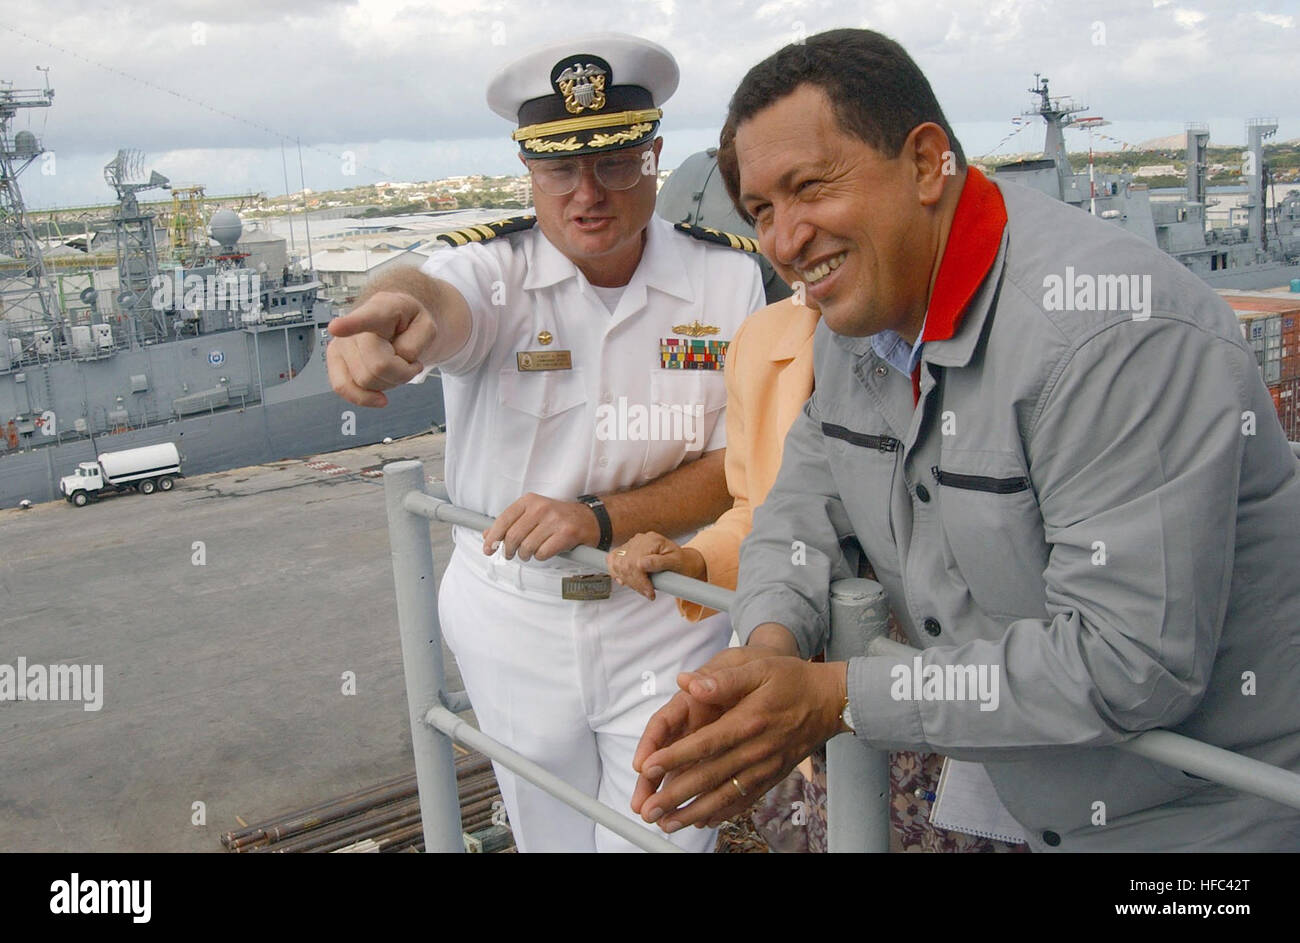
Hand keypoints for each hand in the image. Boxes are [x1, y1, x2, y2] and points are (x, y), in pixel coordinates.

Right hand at [325, 290, 436, 406]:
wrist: (394, 324)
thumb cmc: (407, 324)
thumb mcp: (425, 326)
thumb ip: (416, 342)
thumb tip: (395, 359)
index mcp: (381, 310)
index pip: (366, 318)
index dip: (350, 324)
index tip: (336, 327)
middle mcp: (355, 326)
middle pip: (378, 366)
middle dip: (401, 372)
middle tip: (408, 362)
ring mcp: (341, 344)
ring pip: (366, 382)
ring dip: (388, 382)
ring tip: (394, 365)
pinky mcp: (334, 362)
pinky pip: (343, 388)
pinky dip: (366, 398)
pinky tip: (380, 396)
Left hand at [482, 493, 600, 561]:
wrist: (588, 519)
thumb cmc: (557, 518)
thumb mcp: (532, 515)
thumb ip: (510, 524)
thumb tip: (488, 535)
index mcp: (530, 501)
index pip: (504, 520)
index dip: (493, 537)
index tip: (488, 549)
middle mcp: (541, 508)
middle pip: (514, 536)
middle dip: (509, 550)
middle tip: (511, 554)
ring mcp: (554, 520)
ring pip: (527, 547)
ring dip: (525, 555)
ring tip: (530, 553)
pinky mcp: (566, 534)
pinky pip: (542, 553)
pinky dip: (541, 557)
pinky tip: (545, 551)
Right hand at [605, 532, 706, 599]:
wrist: (682, 561)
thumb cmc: (681, 563)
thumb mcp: (677, 563)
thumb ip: (660, 562)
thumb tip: (643, 564)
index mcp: (653, 540)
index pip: (637, 563)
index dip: (641, 582)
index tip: (650, 593)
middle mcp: (641, 540)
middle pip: (625, 564)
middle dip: (634, 583)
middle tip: (646, 592)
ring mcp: (632, 543)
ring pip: (617, 563)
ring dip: (626, 579)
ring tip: (640, 587)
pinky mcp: (627, 549)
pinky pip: (612, 559)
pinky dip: (616, 571)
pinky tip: (626, 580)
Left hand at [632, 656, 846, 832]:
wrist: (830, 701)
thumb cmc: (792, 680)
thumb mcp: (758, 668)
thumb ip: (723, 679)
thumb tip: (689, 682)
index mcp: (748, 721)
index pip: (704, 743)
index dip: (675, 757)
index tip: (648, 768)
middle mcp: (755, 750)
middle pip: (709, 777)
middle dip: (676, 795)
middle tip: (648, 809)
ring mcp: (764, 767)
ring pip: (725, 795)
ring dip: (694, 812)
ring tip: (667, 823)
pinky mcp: (772, 777)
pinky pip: (744, 800)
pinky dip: (722, 813)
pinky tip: (703, 820)